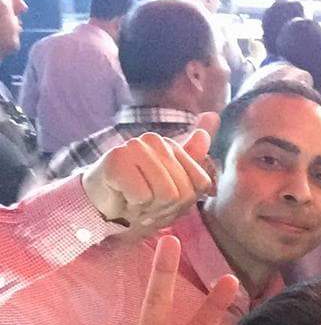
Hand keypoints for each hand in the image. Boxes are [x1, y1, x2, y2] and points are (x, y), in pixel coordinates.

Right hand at [81, 112, 219, 233]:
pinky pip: (143, 197)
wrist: (102, 207)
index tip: (166, 202)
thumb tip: (214, 115)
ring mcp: (135, 146)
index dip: (185, 203)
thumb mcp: (176, 183)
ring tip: (135, 202)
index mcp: (173, 146)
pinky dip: (133, 207)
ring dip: (150, 209)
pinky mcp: (117, 159)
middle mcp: (155, 141)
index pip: (201, 184)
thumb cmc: (141, 196)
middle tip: (147, 204)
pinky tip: (123, 199)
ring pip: (166, 194)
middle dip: (166, 209)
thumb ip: (194, 155)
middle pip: (184, 191)